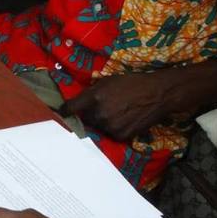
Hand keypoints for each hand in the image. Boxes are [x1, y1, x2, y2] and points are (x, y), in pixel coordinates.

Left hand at [62, 61, 216, 139]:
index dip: (63, 112)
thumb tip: (76, 104)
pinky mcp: (120, 136)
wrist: (157, 94)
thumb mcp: (109, 81)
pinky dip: (114, 130)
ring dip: (102, 123)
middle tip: (103, 109)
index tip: (59, 115)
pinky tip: (125, 120)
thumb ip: (91, 92)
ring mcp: (110, 126)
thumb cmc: (132, 83)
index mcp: (94, 97)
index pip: (70, 108)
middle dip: (89, 116)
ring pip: (98, 128)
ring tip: (117, 113)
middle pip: (85, 120)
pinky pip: (110, 135)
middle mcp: (99, 113)